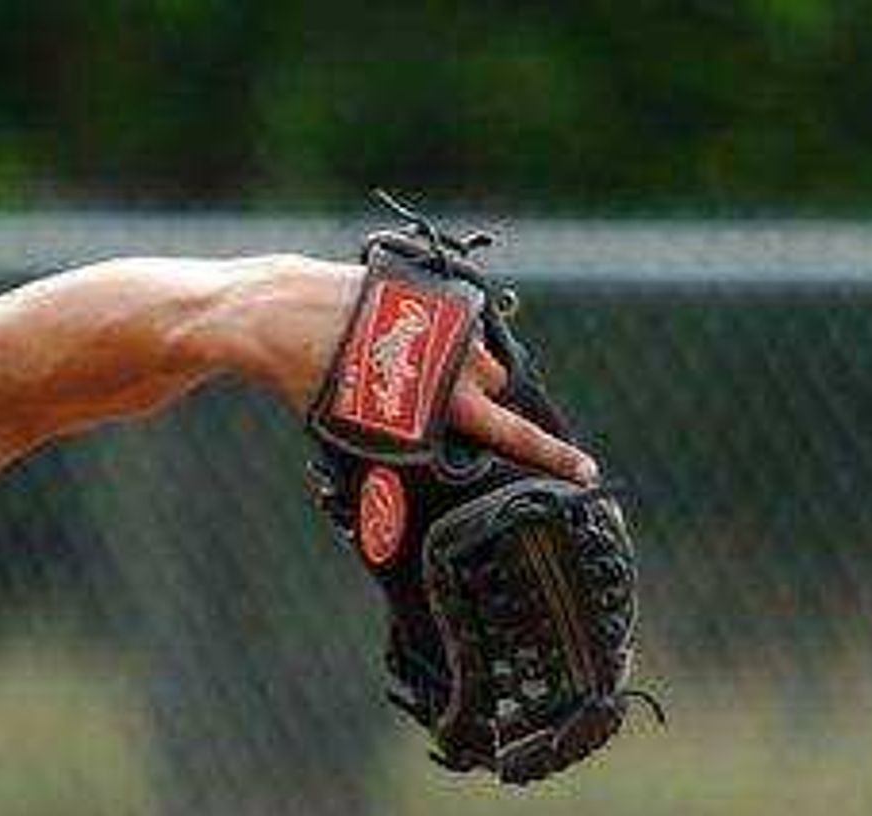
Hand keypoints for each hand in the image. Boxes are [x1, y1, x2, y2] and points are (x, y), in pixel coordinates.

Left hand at [232, 255, 597, 484]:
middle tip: (428, 403)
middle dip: (476, 399)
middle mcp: (458, 357)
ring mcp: (450, 319)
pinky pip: (454, 320)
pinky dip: (436, 333)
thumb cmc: (314, 380)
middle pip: (496, 388)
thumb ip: (408, 438)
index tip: (584, 471)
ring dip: (455, 364)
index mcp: (444, 399)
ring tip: (400, 363)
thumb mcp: (362, 427)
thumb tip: (430, 451)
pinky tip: (393, 334)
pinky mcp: (436, 289)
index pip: (512, 433)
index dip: (551, 456)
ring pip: (475, 353)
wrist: (287, 313)